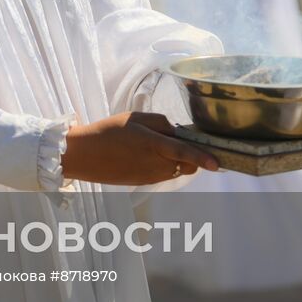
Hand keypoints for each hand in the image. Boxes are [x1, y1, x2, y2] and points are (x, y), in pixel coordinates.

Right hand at [61, 112, 218, 184]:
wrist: (84, 156)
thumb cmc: (108, 131)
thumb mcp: (134, 118)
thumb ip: (160, 123)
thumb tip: (175, 131)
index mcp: (153, 144)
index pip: (185, 152)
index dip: (203, 158)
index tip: (217, 164)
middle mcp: (156, 163)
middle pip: (187, 164)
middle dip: (190, 155)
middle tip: (176, 141)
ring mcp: (151, 176)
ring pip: (176, 170)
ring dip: (176, 160)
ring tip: (154, 146)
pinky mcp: (145, 182)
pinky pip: (164, 174)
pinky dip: (163, 166)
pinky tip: (144, 156)